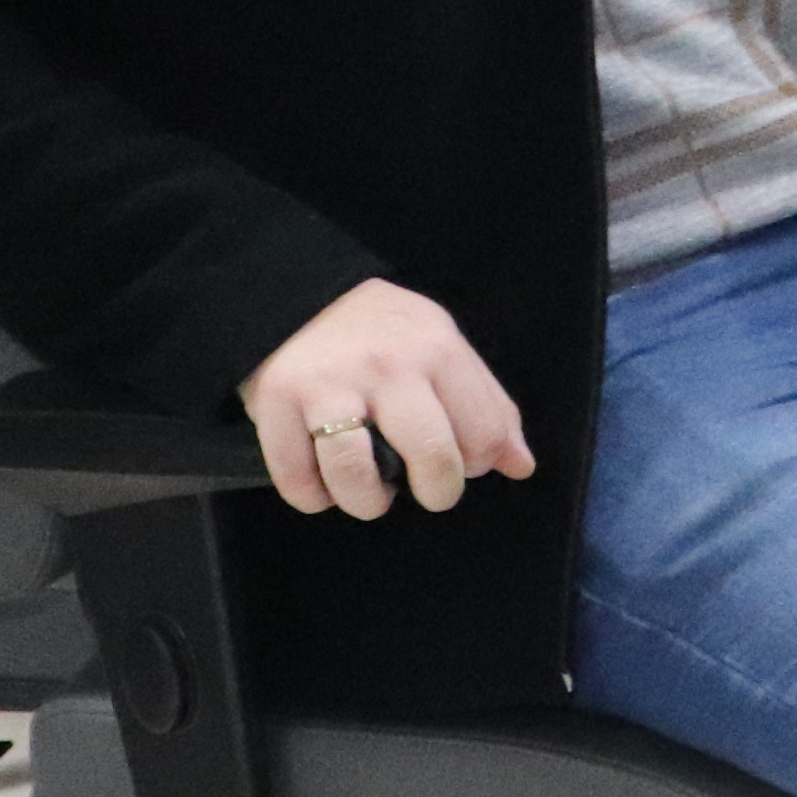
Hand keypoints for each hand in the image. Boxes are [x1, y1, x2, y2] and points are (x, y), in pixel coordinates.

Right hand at [238, 278, 538, 522]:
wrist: (295, 295)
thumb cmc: (381, 331)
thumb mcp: (443, 346)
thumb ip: (486, 403)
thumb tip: (520, 464)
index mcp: (437, 351)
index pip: (483, 432)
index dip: (478, 463)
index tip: (461, 463)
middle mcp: (387, 367)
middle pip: (431, 455)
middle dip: (437, 492)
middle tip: (427, 491)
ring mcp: (328, 386)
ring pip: (355, 475)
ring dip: (367, 502)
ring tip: (371, 493)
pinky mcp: (276, 404)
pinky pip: (298, 479)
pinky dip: (313, 498)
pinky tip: (324, 486)